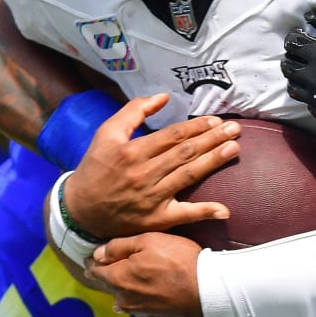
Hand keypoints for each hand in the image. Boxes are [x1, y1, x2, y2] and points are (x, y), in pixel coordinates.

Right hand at [62, 93, 241, 239]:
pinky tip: (225, 210)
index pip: (173, 135)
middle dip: (213, 139)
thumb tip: (163, 96)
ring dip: (214, 162)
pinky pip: (183, 215)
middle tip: (236, 129)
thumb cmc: (96, 166)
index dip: (197, 126)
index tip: (216, 121)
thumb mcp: (107, 132)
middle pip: (185, 153)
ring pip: (188, 176)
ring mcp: (151, 198)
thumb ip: (134, 111)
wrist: (79, 209)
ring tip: (234, 149)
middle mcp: (143, 173)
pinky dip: (204, 212)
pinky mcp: (155, 219)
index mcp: (132, 151)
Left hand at [85, 232, 206, 316]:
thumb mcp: (149, 240)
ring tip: (139, 293)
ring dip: (132, 300)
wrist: (211, 290)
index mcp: (119, 280)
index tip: (93, 259)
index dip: (94, 263)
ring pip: (132, 308)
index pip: (96, 271)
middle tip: (116, 271)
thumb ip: (119, 246)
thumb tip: (96, 254)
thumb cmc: (180, 260)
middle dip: (113, 280)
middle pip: (113, 290)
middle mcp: (127, 303)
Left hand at [281, 10, 315, 134]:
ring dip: (296, 75)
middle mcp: (312, 78)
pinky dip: (304, 91)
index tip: (302, 34)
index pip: (293, 43)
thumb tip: (310, 16)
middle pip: (289, 66)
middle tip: (303, 51)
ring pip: (293, 85)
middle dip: (292, 56)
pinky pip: (305, 101)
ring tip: (307, 69)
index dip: (295, 36)